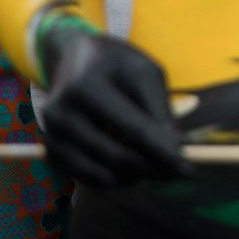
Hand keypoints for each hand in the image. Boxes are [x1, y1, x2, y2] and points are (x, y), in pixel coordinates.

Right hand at [39, 28, 188, 187]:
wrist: (73, 58)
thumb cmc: (117, 65)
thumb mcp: (145, 72)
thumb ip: (159, 109)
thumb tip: (176, 150)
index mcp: (88, 85)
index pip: (134, 128)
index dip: (163, 151)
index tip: (188, 170)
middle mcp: (63, 112)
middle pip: (115, 155)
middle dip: (151, 168)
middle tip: (176, 172)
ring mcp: (52, 134)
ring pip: (100, 172)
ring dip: (133, 177)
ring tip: (155, 167)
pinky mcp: (50, 150)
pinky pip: (85, 178)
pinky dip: (111, 179)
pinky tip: (129, 169)